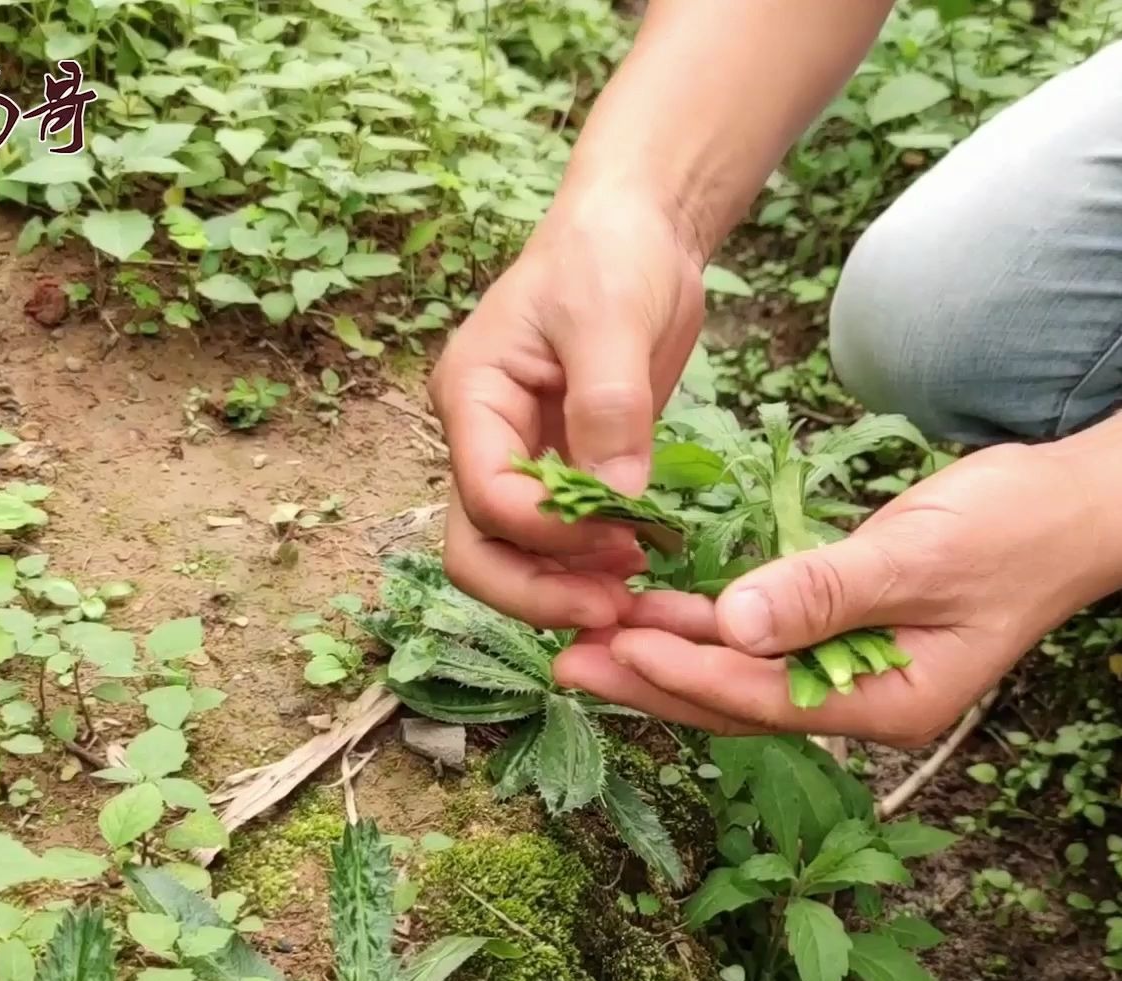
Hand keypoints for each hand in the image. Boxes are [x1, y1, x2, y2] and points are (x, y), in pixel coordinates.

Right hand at [430, 190, 706, 628]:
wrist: (638, 230)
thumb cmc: (611, 254)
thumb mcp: (611, 317)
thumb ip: (609, 408)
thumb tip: (617, 501)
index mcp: (474, 397)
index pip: (486, 496)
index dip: (546, 535)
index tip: (621, 544)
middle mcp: (484, 440)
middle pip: (479, 550)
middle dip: (538, 590)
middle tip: (616, 609)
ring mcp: (521, 460)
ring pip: (517, 559)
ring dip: (568, 590)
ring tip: (639, 599)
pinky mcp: (567, 471)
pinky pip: (567, 542)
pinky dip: (597, 567)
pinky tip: (647, 577)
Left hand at [553, 444, 1121, 745]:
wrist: (1072, 509)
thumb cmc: (1011, 530)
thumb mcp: (918, 555)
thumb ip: (826, 591)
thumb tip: (734, 624)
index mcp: (888, 703)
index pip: (764, 698)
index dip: (686, 671)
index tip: (616, 642)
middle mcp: (862, 703)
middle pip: (737, 702)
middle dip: (651, 680)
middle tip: (564, 664)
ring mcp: (853, 674)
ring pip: (740, 675)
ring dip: (666, 656)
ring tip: (586, 643)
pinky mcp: (844, 635)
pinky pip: (760, 643)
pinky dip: (706, 629)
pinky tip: (652, 614)